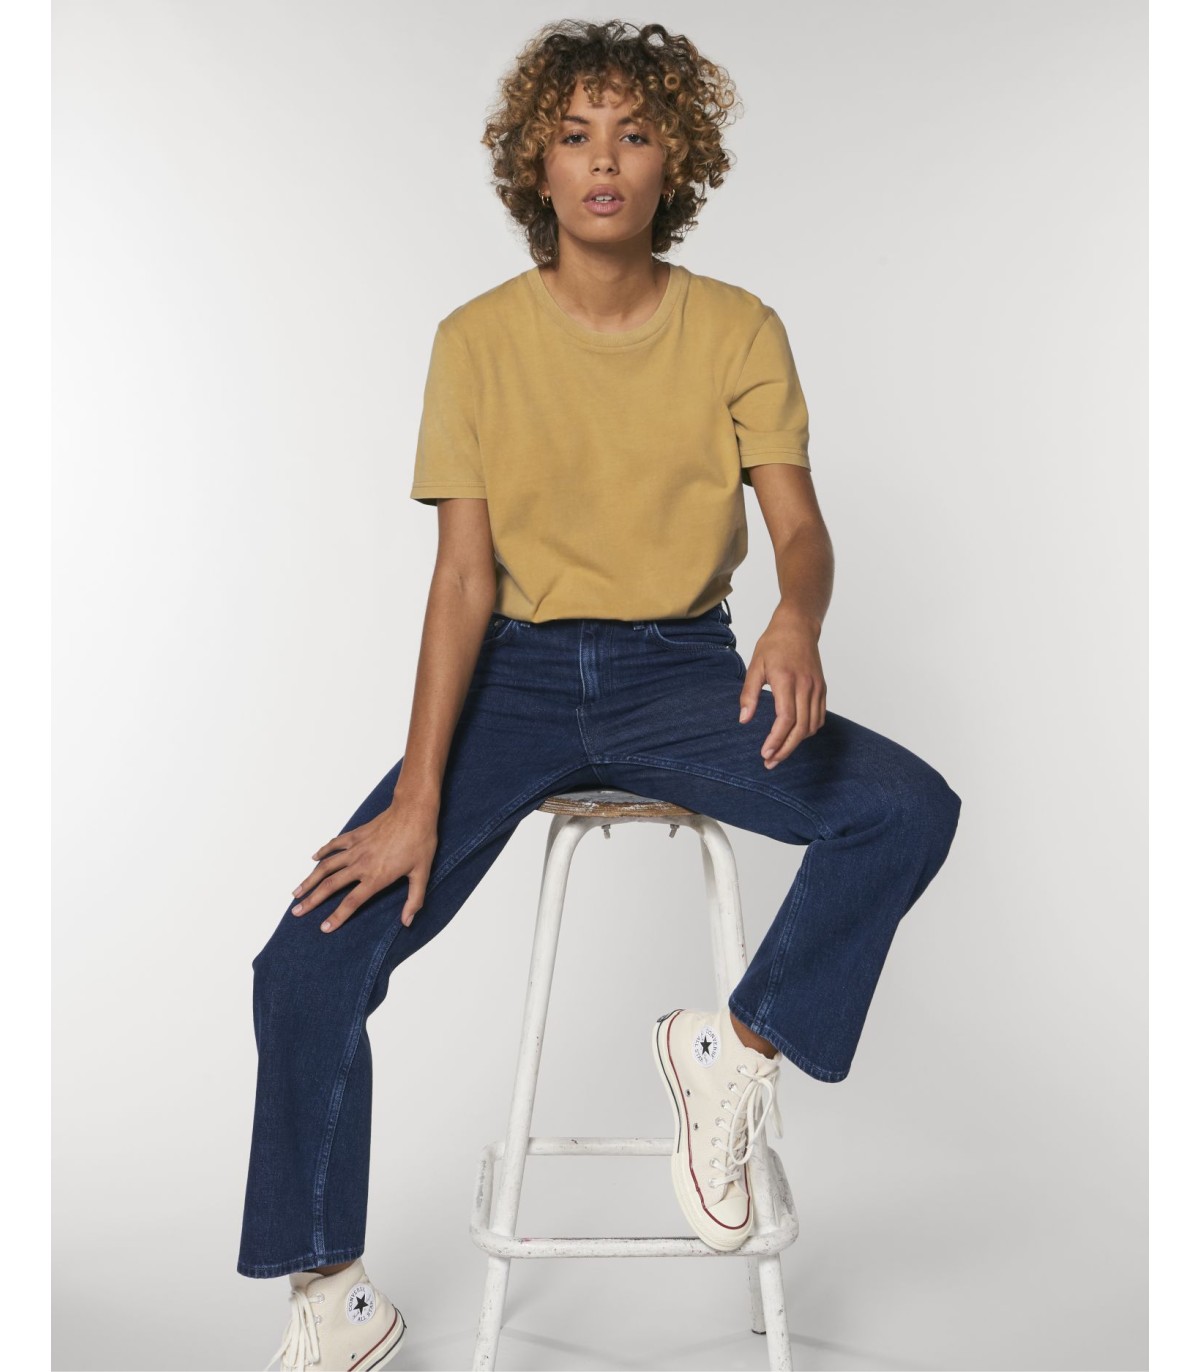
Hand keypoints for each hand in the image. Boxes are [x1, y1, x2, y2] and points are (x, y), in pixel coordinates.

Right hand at [290, 793, 438, 932]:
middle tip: (297, 912)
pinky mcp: (356, 835)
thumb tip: (407, 922)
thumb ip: (414, 900)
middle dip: (312, 900)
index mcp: (376, 877)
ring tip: (296, 892)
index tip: (324, 928)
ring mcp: (356, 848)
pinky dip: (323, 851)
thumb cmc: (420, 841)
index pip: (352, 902)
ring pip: (326, 866)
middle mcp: (361, 864)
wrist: (413, 811)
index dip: (337, 916)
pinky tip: (313, 858)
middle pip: (330, 886)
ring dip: (310, 880)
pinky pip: (334, 845)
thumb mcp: (422, 873)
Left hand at [738, 606, 826, 767]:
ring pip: (812, 726)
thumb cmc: (774, 644)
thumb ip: (749, 694)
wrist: (798, 626)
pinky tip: (795, 737)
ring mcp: (816, 688)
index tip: (765, 753)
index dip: (776, 740)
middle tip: (770, 762)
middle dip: (785, 749)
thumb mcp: (755, 665)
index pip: (785, 719)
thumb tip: (744, 720)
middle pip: (801, 728)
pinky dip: (808, 731)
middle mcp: (806, 686)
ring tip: (780, 752)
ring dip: (796, 743)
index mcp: (787, 681)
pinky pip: (819, 717)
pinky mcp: (822, 689)